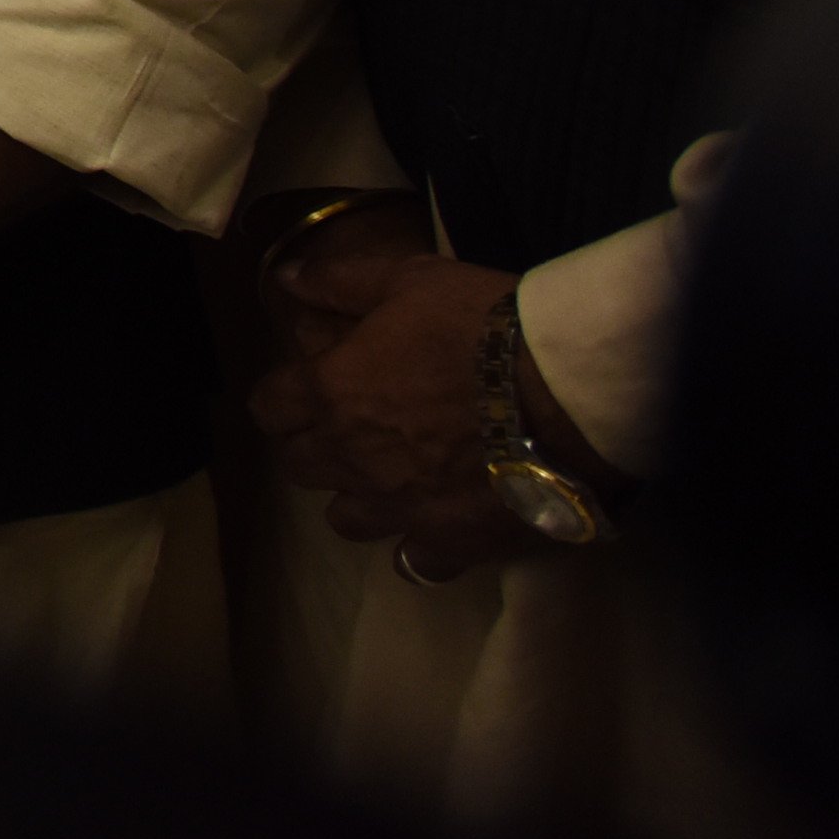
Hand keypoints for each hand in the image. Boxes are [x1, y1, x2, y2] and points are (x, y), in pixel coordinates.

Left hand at [249, 227, 514, 543]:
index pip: (268, 408)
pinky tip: (438, 525)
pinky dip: (419, 545)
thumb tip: (286, 278)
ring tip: (391, 478)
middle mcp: (352, 458)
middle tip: (349, 428)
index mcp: (331, 393)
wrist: (570, 392)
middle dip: (314, 445)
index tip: (306, 388)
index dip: (283, 398)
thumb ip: (339, 281)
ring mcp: (399, 507)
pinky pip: (414, 561)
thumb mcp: (409, 278)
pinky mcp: (452, 544)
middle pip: (300, 465)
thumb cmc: (483, 324)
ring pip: (345, 518)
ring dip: (358, 497)